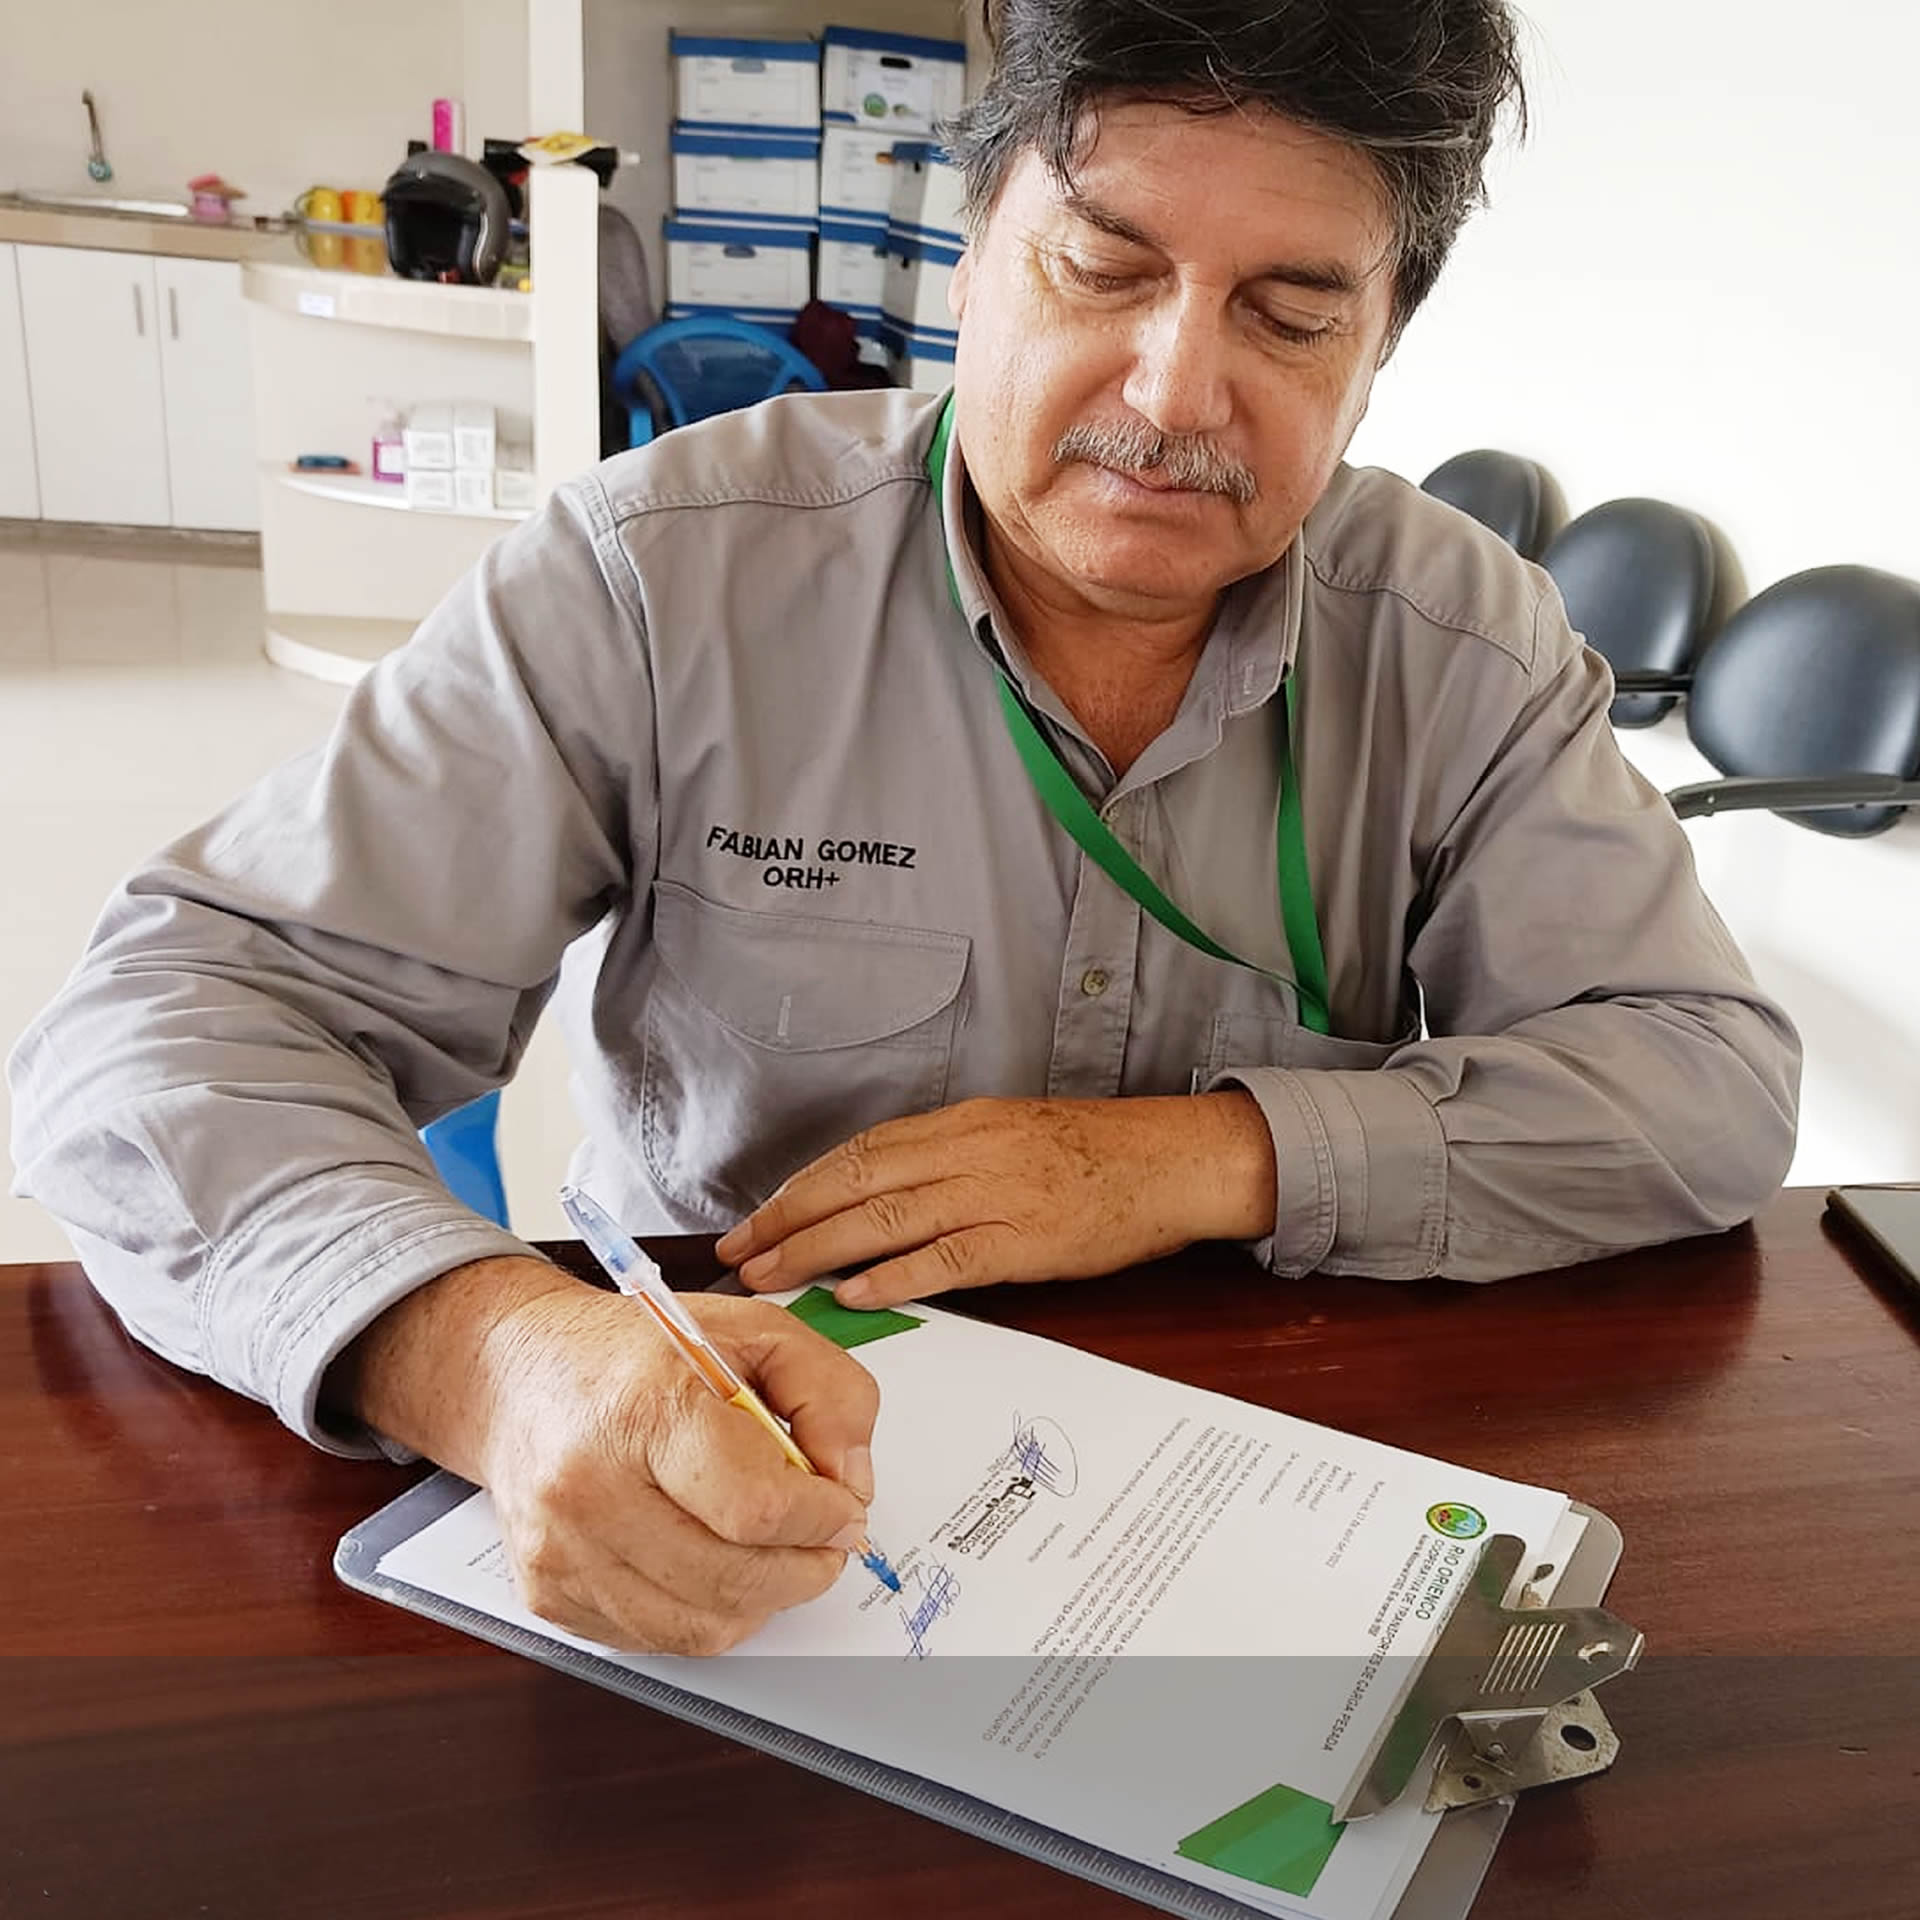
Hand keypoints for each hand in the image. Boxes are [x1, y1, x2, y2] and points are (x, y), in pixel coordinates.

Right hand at [330, 1259, 879, 1654]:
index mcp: (644, 1409)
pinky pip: (659, 1640)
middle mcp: (589, 1488)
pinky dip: (707, 1613)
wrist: (518, 1376)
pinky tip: (712, 1559)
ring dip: (763, 1599)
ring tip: (774, 1548)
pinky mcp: (548, 1596)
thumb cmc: (638, 1352)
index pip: (756, 1507)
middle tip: (827, 1538)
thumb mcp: (753, 1328)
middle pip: (735, 1580)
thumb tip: (852, 1482)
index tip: (844, 1506)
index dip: (822, 1518)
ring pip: (703, 1628)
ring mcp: (562, 1553)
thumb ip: (829, 1391)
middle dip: (807, 1567)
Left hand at [715, 1093, 1276, 1309]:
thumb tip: (883, 1195)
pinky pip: (943, 1258)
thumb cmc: (1097, 1152)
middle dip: (788, 1219)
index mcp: (961, 1124)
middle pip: (855, 1182)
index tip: (758, 1217)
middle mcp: (966, 1152)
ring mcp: (992, 1195)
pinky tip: (851, 1293)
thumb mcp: (1011, 1134)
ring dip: (817, 1249)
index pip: (858, 1153)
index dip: (800, 1187)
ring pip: (884, 1218)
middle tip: (738, 1252)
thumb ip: (948, 1159)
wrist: (1170, 1160)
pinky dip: (892, 1276)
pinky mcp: (1021, 1240)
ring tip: (772, 1276)